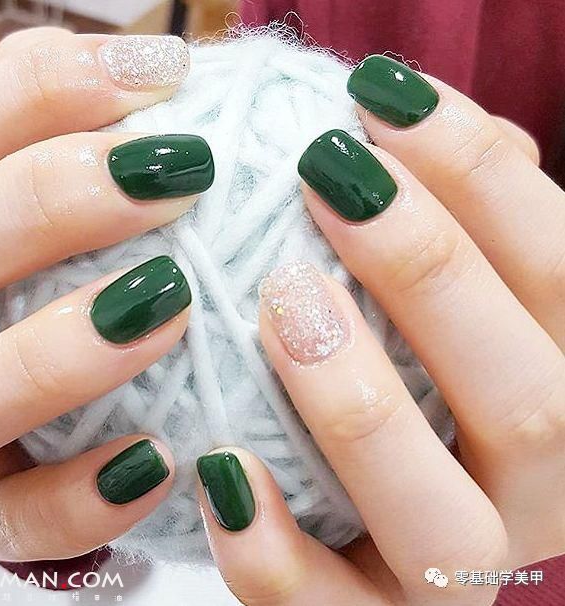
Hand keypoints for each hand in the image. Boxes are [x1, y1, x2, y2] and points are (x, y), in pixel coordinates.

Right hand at [0, 27, 213, 560]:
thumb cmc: (14, 273)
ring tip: (170, 302)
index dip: (45, 94)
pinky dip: (78, 501)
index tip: (164, 77)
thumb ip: (43, 131)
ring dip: (55, 356)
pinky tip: (158, 460)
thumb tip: (146, 67)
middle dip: (49, 201)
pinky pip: (9, 522)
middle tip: (179, 172)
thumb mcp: (10, 197)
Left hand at [196, 56, 564, 604]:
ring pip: (440, 522)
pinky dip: (270, 552)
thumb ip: (447, 220)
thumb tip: (393, 119)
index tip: (378, 99)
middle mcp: (535, 493)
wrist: (379, 519)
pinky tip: (217, 471)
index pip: (561, 273)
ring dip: (362, 410)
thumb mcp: (449, 294)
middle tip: (329, 175)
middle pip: (532, 400)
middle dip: (433, 274)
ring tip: (283, 302)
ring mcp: (452, 572)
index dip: (479, 176)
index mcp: (563, 392)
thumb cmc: (416, 372)